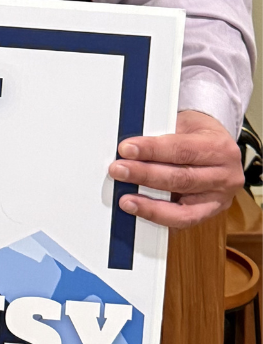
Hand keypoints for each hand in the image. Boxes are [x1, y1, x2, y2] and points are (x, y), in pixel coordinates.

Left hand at [108, 109, 242, 227]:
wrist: (218, 147)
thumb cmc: (196, 132)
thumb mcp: (184, 122)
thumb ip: (161, 134)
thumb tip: (128, 147)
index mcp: (219, 147)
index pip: (182, 150)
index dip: (152, 150)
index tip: (126, 149)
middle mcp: (225, 175)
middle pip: (181, 179)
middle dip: (145, 175)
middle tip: (118, 170)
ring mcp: (220, 198)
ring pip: (184, 208)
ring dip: (150, 205)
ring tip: (126, 200)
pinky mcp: (211, 213)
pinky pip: (184, 221)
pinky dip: (160, 218)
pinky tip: (141, 212)